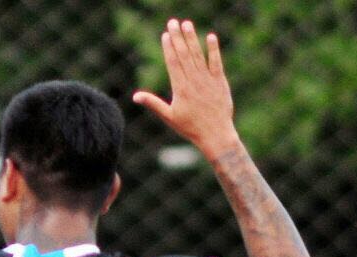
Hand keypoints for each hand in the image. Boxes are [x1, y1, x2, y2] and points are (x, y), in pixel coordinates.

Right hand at [133, 19, 239, 160]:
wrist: (215, 134)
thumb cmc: (190, 127)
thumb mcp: (169, 117)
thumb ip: (153, 103)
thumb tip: (135, 96)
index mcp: (180, 89)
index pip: (173, 63)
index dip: (169, 48)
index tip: (165, 34)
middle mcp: (193, 81)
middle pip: (184, 55)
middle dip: (178, 37)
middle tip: (173, 22)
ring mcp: (207, 80)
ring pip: (198, 56)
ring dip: (192, 39)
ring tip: (187, 24)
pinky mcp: (220, 82)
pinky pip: (216, 62)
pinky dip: (213, 50)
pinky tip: (210, 37)